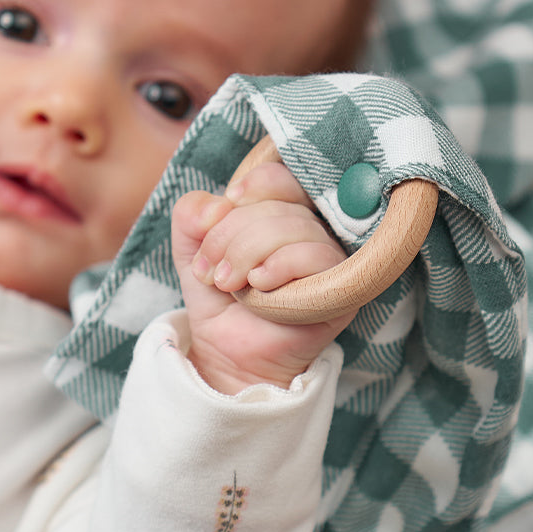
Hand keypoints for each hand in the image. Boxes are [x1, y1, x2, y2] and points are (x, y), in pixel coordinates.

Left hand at [171, 160, 356, 393]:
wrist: (227, 352)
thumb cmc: (220, 299)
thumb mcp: (192, 250)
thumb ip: (191, 214)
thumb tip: (216, 203)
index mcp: (285, 214)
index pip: (282, 179)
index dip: (253, 187)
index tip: (221, 211)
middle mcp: (314, 233)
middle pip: (280, 206)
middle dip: (232, 235)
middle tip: (213, 271)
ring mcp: (331, 261)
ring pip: (296, 228)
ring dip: (248, 253)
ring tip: (230, 284)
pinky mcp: (341, 290)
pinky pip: (318, 257)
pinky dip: (280, 266)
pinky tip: (259, 285)